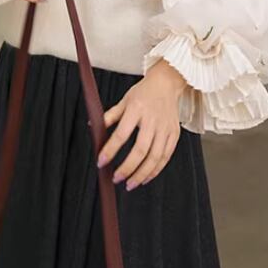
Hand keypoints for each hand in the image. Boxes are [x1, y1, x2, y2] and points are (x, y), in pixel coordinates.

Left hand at [96, 59, 187, 189]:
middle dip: (127, 168)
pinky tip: (145, 177)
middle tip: (116, 178)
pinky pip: (166, 157)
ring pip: (155, 157)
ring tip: (130, 183)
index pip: (122, 134)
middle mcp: (152, 119)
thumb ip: (110, 116)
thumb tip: (94, 128)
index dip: (110, 150)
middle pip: (141, 150)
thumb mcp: (124, 100)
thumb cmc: (144, 92)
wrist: (166, 84)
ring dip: (141, 174)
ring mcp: (165, 128)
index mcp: (137, 109)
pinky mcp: (174, 134)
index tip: (101, 161)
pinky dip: (155, 170)